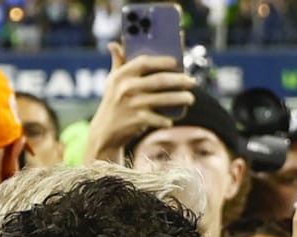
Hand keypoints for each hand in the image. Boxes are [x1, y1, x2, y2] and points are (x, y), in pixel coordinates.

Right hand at [83, 43, 196, 163]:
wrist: (104, 132)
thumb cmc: (112, 102)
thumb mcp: (112, 82)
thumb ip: (118, 62)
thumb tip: (114, 44)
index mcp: (121, 75)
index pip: (144, 62)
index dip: (161, 61)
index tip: (176, 62)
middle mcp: (126, 88)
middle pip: (159, 81)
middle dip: (179, 81)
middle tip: (192, 81)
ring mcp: (132, 105)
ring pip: (162, 99)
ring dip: (179, 99)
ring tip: (190, 98)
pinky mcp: (136, 121)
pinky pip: (157, 118)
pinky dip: (165, 120)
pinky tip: (172, 120)